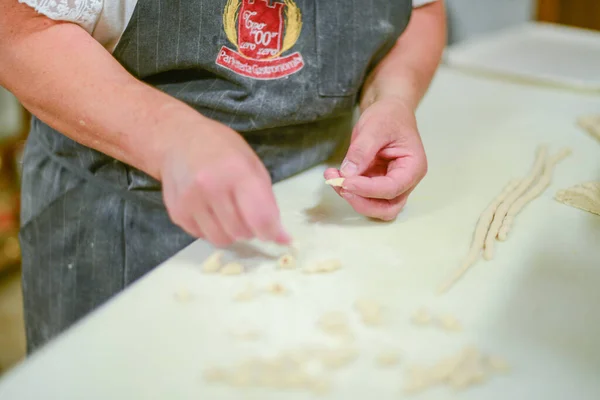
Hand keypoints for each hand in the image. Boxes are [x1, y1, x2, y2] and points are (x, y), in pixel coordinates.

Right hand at [160, 118, 289, 246]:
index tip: (274, 233)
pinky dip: (211, 229)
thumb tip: (282, 237)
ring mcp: (191, 201)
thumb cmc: (221, 149)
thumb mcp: (252, 165)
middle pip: (241, 232)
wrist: (177, 139)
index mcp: (237, 172)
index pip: (260, 218)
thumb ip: (268, 201)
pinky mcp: (177, 213)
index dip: (271, 232)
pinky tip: (210, 210)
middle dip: (250, 229)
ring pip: (221, 240)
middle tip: (246, 213)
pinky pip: (202, 236)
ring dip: (230, 232)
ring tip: (228, 212)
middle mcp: (212, 188)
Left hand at [324, 97, 426, 220]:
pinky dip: (348, 190)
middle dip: (362, 202)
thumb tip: (347, 174)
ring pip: (374, 207)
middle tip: (340, 187)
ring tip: (333, 178)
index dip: (367, 190)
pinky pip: (363, 196)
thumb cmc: (389, 116)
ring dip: (352, 198)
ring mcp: (391, 185)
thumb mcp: (375, 127)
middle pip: (387, 208)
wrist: (388, 111)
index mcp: (413, 168)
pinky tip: (334, 175)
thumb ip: (362, 150)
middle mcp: (405, 182)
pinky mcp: (376, 185)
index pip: (392, 189)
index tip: (345, 182)